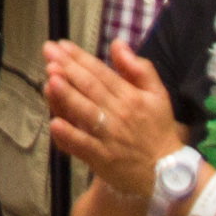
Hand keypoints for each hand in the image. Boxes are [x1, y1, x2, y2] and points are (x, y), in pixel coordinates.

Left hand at [44, 39, 183, 199]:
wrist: (166, 172)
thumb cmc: (158, 129)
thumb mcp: (158, 94)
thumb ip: (139, 68)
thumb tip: (117, 43)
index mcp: (131, 96)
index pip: (101, 72)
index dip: (80, 58)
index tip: (61, 45)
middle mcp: (118, 114)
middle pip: (90, 88)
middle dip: (68, 68)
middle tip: (48, 52)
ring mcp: (108, 137)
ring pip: (85, 113)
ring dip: (67, 96)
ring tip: (51, 78)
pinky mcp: (102, 159)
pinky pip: (83, 146)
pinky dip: (69, 136)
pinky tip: (55, 124)